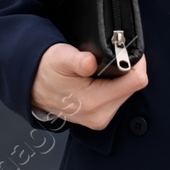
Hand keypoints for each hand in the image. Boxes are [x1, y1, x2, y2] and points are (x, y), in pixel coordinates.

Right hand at [31, 43, 147, 129]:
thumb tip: (90, 62)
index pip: (136, 82)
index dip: (137, 62)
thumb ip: (77, 61)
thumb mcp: (59, 58)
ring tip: (104, 67)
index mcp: (93, 102)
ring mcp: (100, 119)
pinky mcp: (99, 118)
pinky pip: (119, 98)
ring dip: (121, 78)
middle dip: (128, 70)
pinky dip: (115, 85)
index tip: (127, 49)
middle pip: (134, 87)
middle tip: (113, 56)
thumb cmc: (45, 71)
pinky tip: (102, 78)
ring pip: (127, 93)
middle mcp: (100, 116)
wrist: (32, 86)